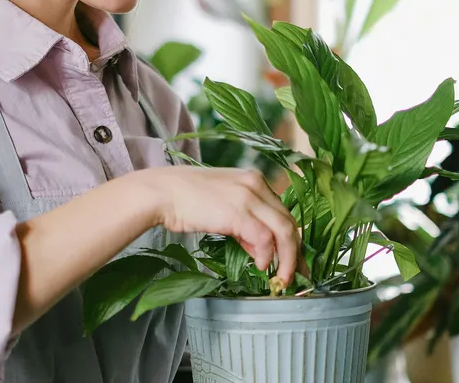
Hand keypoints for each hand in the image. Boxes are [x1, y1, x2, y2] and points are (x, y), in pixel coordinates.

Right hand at [135, 166, 300, 286]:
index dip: (292, 240)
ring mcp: (248, 197)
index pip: (283, 213)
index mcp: (254, 180)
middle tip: (296, 276)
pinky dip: (267, 256)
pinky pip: (264, 238)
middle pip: (289, 222)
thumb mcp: (224, 207)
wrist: (162, 193)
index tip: (295, 262)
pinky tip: (260, 266)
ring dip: (287, 259)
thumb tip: (261, 250)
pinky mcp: (238, 213)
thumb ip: (245, 224)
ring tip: (281, 279)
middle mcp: (256, 185)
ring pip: (284, 231)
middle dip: (296, 253)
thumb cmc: (186, 200)